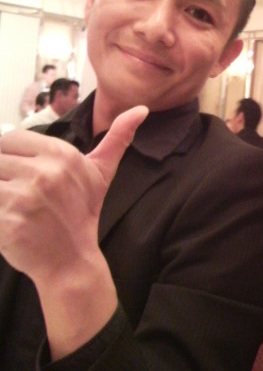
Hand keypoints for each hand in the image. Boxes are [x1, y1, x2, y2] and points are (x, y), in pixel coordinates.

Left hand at [0, 105, 147, 282]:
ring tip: (11, 206)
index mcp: (62, 154)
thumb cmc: (82, 214)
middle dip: (2, 175)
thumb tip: (141, 109)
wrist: (72, 261)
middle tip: (17, 194)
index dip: (10, 156)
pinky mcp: (7, 218)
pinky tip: (8, 221)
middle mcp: (44, 171)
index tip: (21, 175)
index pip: (10, 138)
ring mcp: (24, 195)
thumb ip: (117, 137)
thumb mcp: (101, 173)